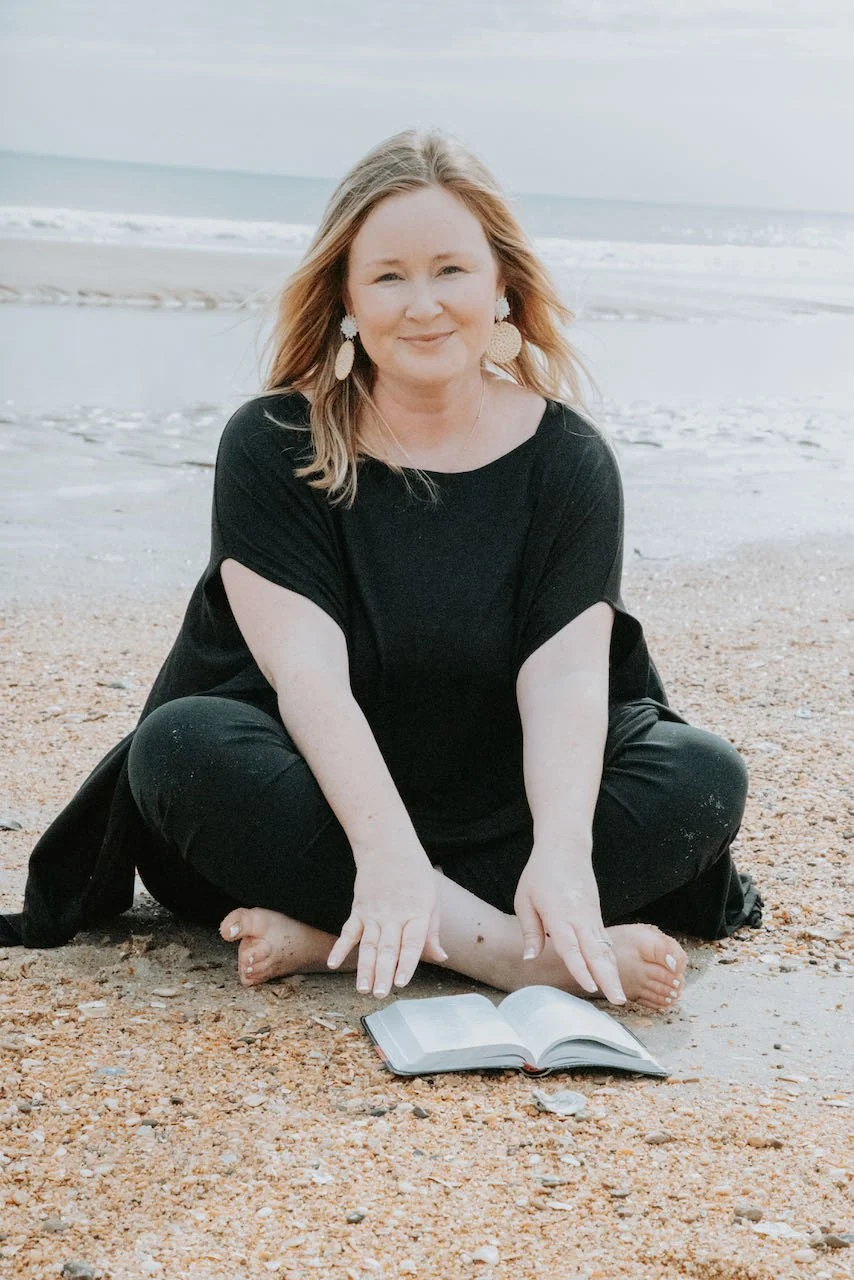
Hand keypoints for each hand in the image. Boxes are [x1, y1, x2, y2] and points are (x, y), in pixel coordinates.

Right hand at [326, 847, 447, 996]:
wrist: (387, 845)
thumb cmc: (414, 874)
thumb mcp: (432, 899)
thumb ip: (432, 931)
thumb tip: (441, 957)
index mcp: (417, 912)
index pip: (412, 942)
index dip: (406, 963)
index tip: (401, 982)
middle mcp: (394, 915)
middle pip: (387, 948)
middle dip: (383, 973)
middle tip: (379, 994)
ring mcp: (374, 913)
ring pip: (368, 944)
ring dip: (364, 968)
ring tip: (362, 989)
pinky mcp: (359, 910)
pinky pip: (348, 931)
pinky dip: (340, 948)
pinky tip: (332, 963)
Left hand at [514, 844, 625, 1003]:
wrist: (565, 847)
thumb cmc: (540, 873)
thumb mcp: (524, 899)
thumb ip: (530, 931)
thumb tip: (529, 958)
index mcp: (559, 913)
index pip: (571, 946)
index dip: (580, 968)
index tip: (590, 987)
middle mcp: (580, 917)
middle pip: (596, 952)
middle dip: (608, 978)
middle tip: (618, 1001)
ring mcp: (591, 916)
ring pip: (604, 949)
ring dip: (613, 972)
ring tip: (620, 997)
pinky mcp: (596, 915)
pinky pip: (604, 941)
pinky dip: (610, 959)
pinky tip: (613, 975)